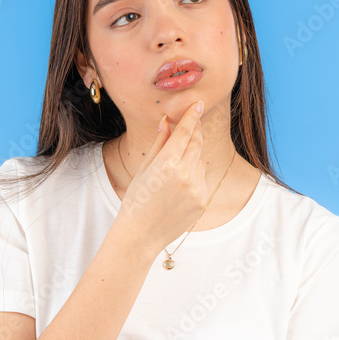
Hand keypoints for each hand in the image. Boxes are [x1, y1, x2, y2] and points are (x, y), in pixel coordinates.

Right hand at [113, 100, 210, 255]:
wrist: (140, 235)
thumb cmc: (136, 200)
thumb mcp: (144, 168)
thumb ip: (159, 143)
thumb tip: (167, 120)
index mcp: (167, 163)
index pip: (185, 132)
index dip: (192, 116)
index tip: (199, 104)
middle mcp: (185, 174)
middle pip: (196, 143)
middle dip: (194, 132)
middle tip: (192, 124)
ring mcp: (196, 189)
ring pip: (200, 162)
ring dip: (191, 159)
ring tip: (172, 174)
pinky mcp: (202, 201)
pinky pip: (202, 179)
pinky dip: (194, 177)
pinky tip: (177, 189)